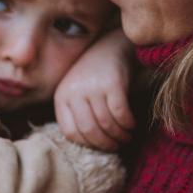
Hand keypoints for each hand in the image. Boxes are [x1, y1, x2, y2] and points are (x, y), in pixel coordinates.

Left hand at [55, 28, 136, 150]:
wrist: (110, 47)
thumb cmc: (94, 77)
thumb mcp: (77, 93)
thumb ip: (77, 114)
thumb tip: (88, 145)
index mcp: (61, 97)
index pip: (70, 132)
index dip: (87, 143)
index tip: (99, 146)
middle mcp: (74, 92)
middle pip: (89, 130)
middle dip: (105, 143)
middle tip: (116, 146)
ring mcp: (92, 87)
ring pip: (105, 123)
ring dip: (119, 135)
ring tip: (126, 136)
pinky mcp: (112, 83)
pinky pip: (120, 113)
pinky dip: (127, 123)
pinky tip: (131, 124)